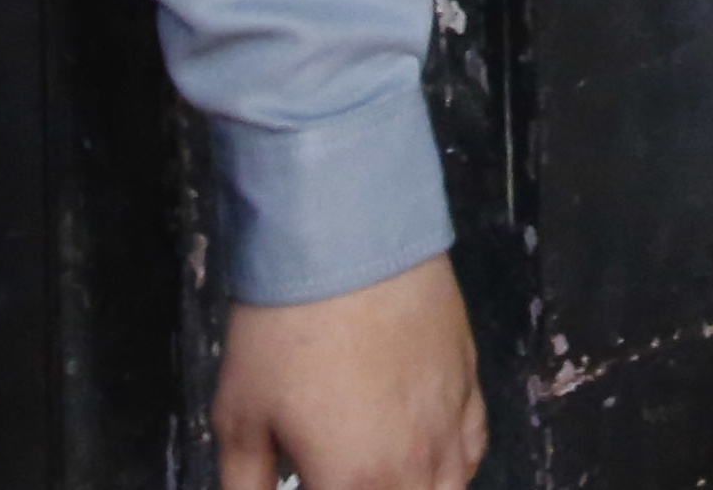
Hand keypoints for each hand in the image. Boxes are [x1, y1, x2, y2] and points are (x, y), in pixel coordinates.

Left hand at [213, 254, 484, 489]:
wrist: (349, 246)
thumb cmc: (285, 336)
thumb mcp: (239, 419)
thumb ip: (245, 480)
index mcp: (356, 483)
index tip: (297, 480)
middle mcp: (415, 464)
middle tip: (328, 471)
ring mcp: (451, 423)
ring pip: (448, 489)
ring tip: (377, 478)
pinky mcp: (470, 382)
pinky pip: (473, 449)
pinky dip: (450, 467)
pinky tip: (426, 460)